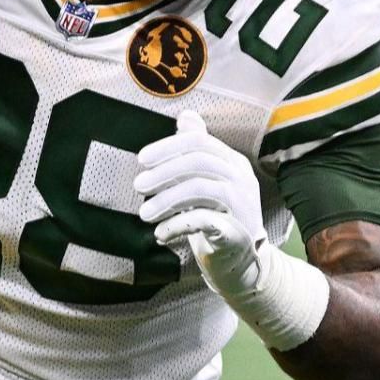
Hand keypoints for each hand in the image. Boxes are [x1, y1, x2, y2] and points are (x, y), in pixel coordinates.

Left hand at [136, 111, 328, 347]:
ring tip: (144, 214)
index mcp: (233, 162)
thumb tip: (186, 116)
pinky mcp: (236, 231)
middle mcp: (241, 178)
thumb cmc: (218, 218)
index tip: (141, 160)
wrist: (240, 263)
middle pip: (199, 161)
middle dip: (163, 171)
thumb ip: (197, 151)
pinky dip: (175, 225)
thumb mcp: (206, 181)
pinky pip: (202, 219)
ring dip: (165, 200)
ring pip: (199, 188)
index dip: (168, 147)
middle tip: (137, 185)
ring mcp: (242, 204)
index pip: (199, 142)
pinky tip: (160, 233)